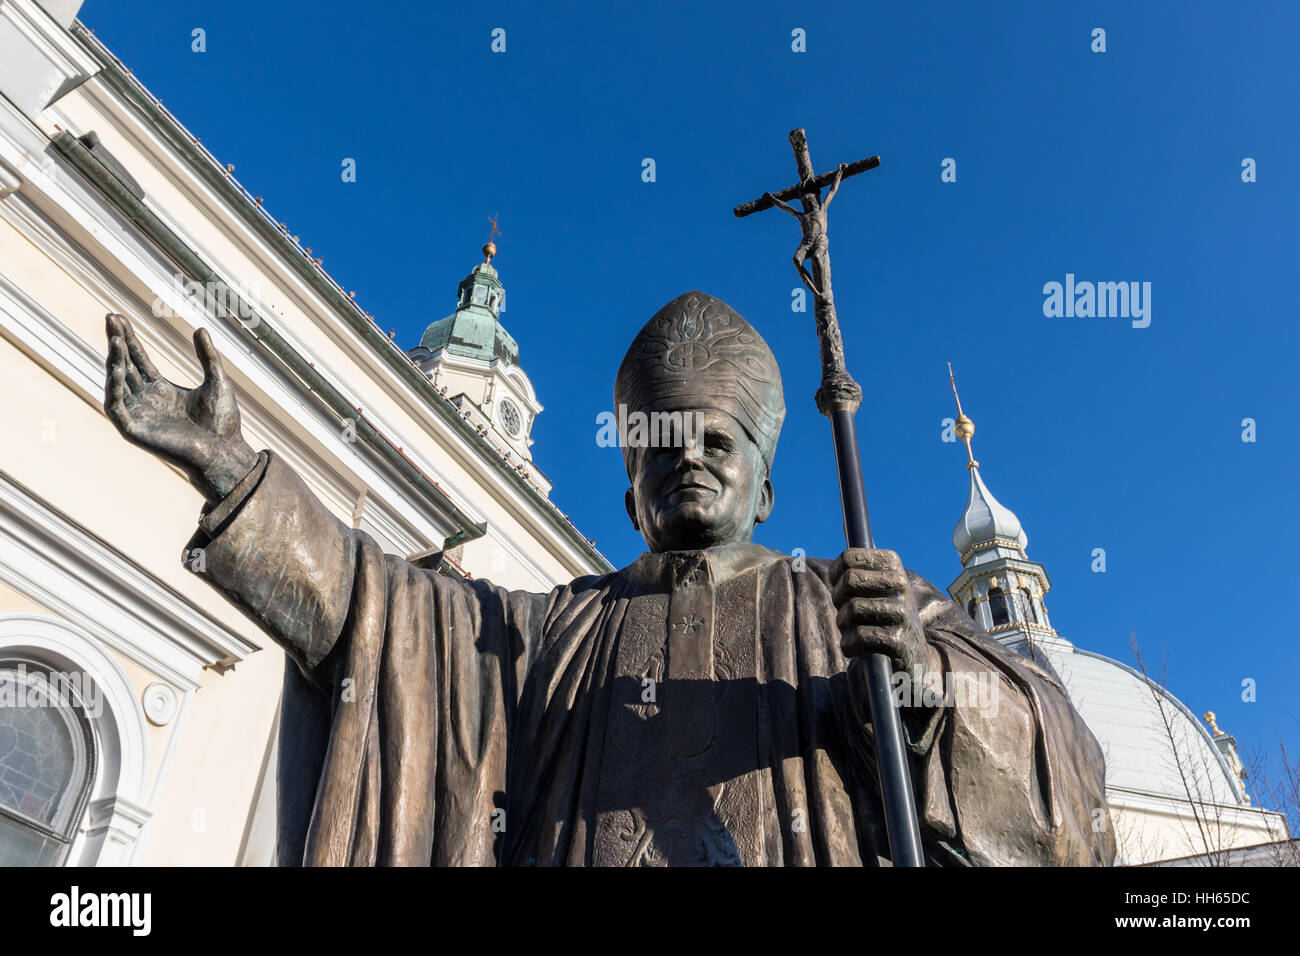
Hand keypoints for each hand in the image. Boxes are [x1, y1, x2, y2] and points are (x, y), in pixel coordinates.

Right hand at [103, 313, 256, 501]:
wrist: (225, 452)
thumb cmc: (223, 423)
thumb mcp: (217, 381)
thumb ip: (207, 356)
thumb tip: (200, 328)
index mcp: (161, 390)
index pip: (138, 359)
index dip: (128, 339)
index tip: (117, 317)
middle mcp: (146, 401)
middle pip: (125, 367)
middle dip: (117, 344)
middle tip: (110, 319)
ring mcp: (139, 416)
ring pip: (117, 384)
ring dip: (114, 363)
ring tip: (115, 341)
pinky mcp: (135, 431)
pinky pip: (117, 407)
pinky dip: (115, 389)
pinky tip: (117, 370)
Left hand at [830, 548, 934, 678]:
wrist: (915, 659)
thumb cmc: (885, 617)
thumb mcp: (878, 585)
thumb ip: (862, 561)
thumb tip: (845, 522)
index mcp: (894, 565)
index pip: (848, 557)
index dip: (835, 574)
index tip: (839, 587)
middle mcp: (901, 584)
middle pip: (848, 581)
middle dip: (838, 600)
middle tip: (844, 611)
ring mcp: (902, 612)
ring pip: (850, 611)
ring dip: (843, 625)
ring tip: (852, 630)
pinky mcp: (898, 640)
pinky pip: (857, 637)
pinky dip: (849, 645)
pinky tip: (857, 648)